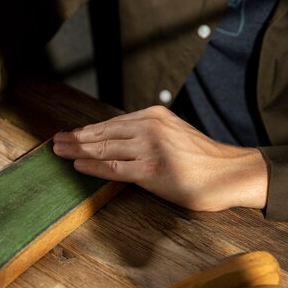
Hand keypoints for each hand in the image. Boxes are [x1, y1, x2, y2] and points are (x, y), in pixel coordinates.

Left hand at [52, 106, 267, 211]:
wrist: (231, 172)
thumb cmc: (202, 158)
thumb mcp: (173, 134)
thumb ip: (147, 134)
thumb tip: (117, 142)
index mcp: (154, 116)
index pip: (111, 124)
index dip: (87, 131)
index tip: (70, 134)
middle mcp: (149, 127)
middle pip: (102, 134)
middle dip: (76, 139)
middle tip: (56, 142)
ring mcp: (149, 148)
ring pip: (104, 149)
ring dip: (77, 151)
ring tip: (59, 152)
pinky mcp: (151, 170)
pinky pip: (114, 169)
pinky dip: (93, 167)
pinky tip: (78, 166)